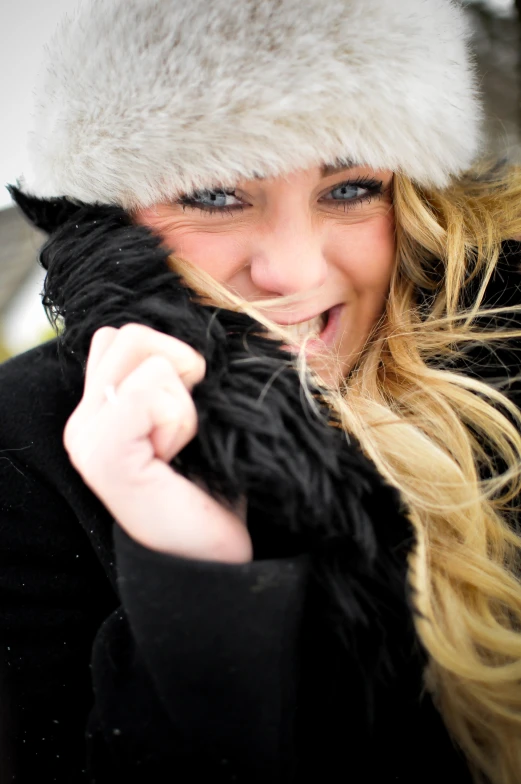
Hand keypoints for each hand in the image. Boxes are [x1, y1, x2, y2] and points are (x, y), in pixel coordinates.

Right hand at [63, 324, 251, 562]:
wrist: (215, 559)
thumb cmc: (214, 489)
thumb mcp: (198, 422)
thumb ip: (177, 379)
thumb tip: (197, 336)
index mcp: (102, 411)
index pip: (125, 336)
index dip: (173, 360)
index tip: (190, 416)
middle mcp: (83, 421)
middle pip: (130, 334)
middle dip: (179, 369)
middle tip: (188, 428)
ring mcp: (86, 437)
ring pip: (141, 351)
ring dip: (182, 395)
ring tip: (181, 444)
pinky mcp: (104, 454)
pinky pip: (149, 390)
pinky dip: (180, 415)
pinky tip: (176, 455)